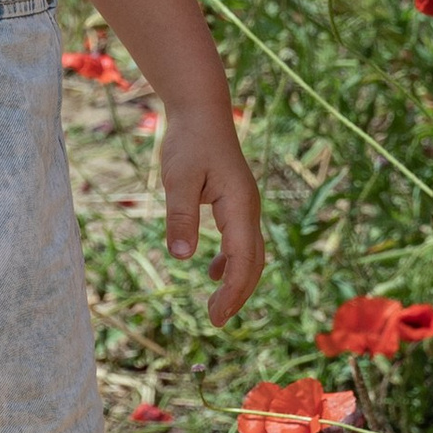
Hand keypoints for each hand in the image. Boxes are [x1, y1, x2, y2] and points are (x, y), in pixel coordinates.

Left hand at [159, 102, 264, 327]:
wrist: (202, 111)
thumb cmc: (189, 141)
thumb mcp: (178, 178)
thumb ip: (180, 216)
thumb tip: (183, 257)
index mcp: (240, 206)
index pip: (243, 259)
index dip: (232, 291)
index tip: (216, 316)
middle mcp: (249, 209)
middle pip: (253, 262)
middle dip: (237, 294)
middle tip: (216, 321)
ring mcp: (244, 206)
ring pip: (250, 253)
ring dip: (235, 280)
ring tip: (216, 307)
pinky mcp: (235, 202)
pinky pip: (240, 240)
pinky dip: (230, 261)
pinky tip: (211, 272)